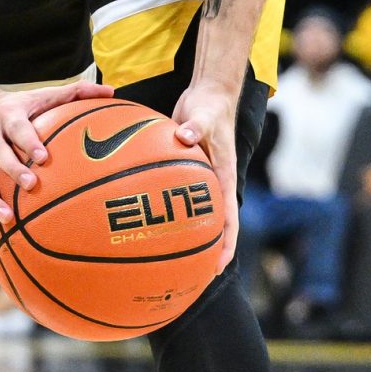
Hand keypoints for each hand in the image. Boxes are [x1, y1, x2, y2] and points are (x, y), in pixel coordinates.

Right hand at [0, 80, 112, 250]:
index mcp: (8, 116)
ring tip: (7, 220)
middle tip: (30, 185)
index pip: (18, 128)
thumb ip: (76, 93)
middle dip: (12, 169)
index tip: (44, 156)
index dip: (29, 141)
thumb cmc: (18, 105)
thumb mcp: (42, 94)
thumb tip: (112, 91)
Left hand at [172, 80, 241, 266]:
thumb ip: (195, 127)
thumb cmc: (210, 106)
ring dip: (182, 235)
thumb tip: (184, 137)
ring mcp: (199, 179)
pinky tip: (143, 219)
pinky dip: (164, 208)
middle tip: (189, 277)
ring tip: (163, 259)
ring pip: (193, 214)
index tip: (216, 267)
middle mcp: (213, 184)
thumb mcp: (204, 116)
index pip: (228, 219)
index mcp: (224, 178)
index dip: (224, 245)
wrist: (208, 94)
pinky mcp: (184, 171)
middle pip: (211, 225)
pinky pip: (173, 195)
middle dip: (203, 252)